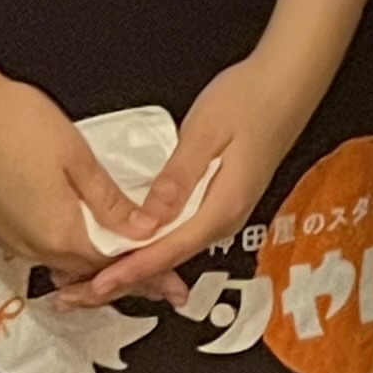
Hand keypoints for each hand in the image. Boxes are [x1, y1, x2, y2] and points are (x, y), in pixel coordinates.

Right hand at [0, 69, 121, 285]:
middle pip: (76, 266)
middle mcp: (24, 245)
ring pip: (45, 255)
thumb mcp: (76, 156)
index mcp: (57, 233)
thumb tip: (140, 227)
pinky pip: (18, 240)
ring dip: (71, 249)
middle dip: (106, 261)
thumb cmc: (8, 122)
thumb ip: (109, 200)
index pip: (107, 263)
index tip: (153, 256)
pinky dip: (40, 235)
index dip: (136, 260)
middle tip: (130, 247)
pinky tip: (50, 212)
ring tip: (94, 229)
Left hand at [62, 47, 325, 309]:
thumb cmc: (251, 99)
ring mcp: (227, 209)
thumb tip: (150, 217)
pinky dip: (155, 243)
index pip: (168, 249)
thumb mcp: (206, 132)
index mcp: (223, 204)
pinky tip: (136, 243)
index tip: (98, 283)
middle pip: (170, 258)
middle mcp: (226, 216)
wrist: (288, 83)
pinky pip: (184, 231)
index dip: (130, 269)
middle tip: (84, 289)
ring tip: (99, 274)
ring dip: (138, 262)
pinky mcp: (223, 199)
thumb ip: (177, 177)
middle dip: (126, 277)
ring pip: (176, 247)